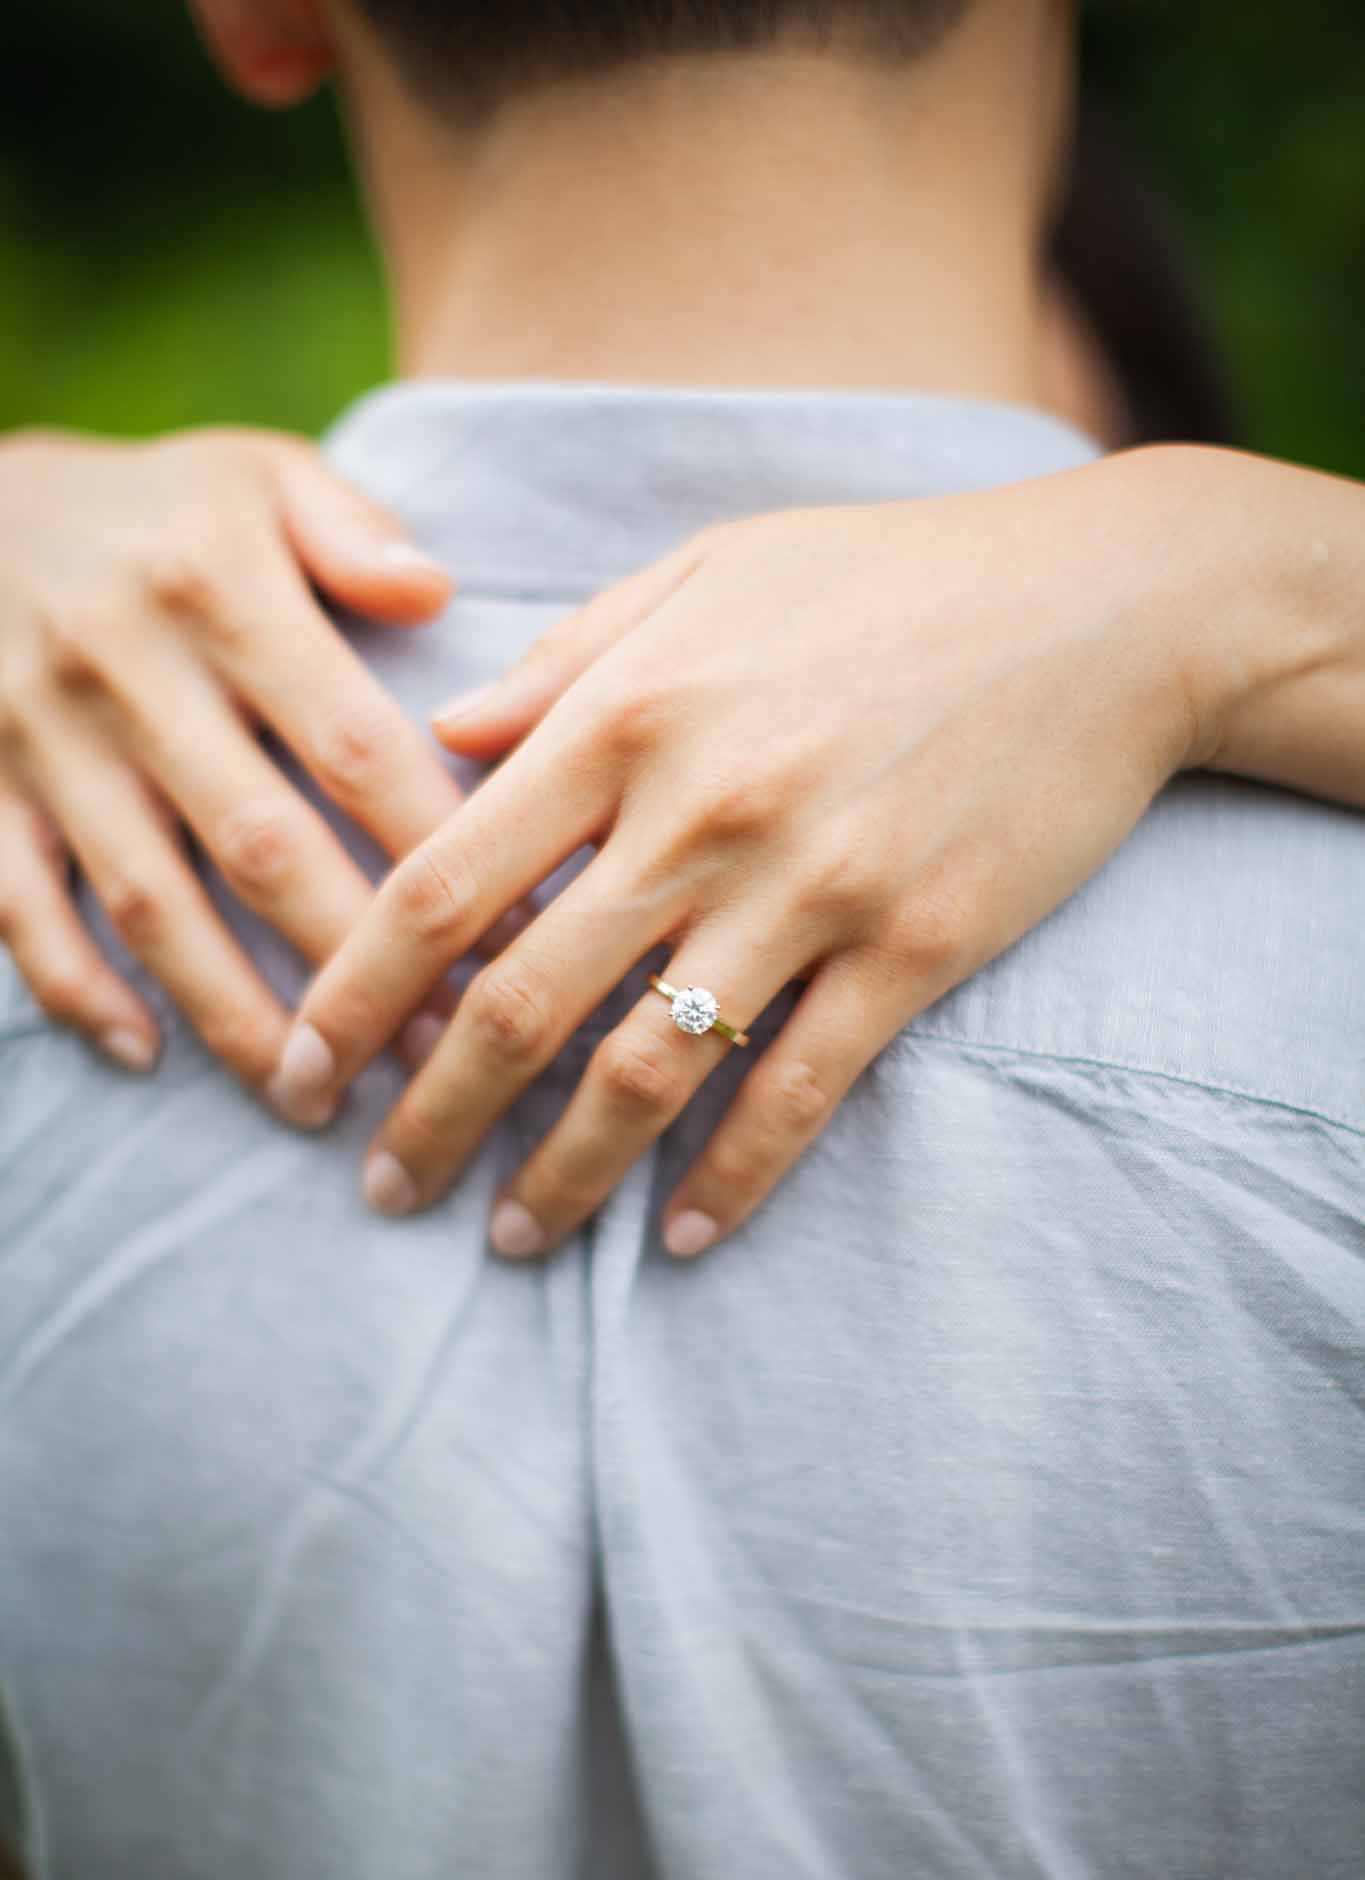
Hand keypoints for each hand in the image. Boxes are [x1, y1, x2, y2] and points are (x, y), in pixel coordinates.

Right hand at [0, 426, 460, 1084]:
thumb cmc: (154, 506)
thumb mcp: (255, 472)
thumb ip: (351, 528)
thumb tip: (437, 594)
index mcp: (221, 594)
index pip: (351, 745)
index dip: (431, 849)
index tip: (513, 935)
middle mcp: (130, 673)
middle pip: (259, 844)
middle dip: (352, 963)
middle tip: (431, 1054)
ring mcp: (44, 740)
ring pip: (148, 899)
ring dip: (230, 1008)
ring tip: (311, 1094)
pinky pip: (16, 903)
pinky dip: (73, 983)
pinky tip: (143, 1053)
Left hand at [271, 447, 1238, 1256]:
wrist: (1104, 606)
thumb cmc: (889, 576)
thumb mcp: (706, 570)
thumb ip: (563, 661)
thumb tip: (442, 739)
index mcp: (626, 712)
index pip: (447, 879)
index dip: (358, 989)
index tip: (308, 1067)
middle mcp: (700, 811)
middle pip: (520, 1002)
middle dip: (430, 1115)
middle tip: (378, 1187)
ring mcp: (811, 888)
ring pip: (646, 1073)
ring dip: (561, 1175)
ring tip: (508, 1236)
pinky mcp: (913, 948)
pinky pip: (799, 1094)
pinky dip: (733, 1181)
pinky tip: (684, 1238)